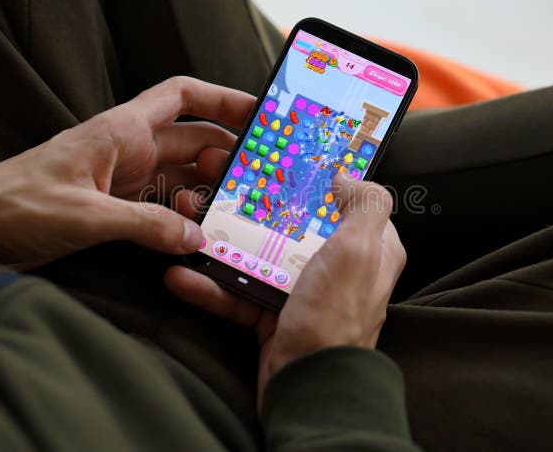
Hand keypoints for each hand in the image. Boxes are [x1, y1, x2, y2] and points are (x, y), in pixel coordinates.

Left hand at [0, 76, 254, 265]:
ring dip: (206, 196)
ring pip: (181, 179)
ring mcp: (123, 180)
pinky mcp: (115, 208)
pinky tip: (196, 238)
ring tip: (230, 216)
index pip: (182, 97)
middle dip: (226, 157)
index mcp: (121, 131)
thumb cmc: (15, 205)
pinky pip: (161, 209)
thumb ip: (145, 224)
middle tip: (257, 180)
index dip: (223, 98)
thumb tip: (196, 238)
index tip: (260, 113)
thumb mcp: (85, 214)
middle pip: (193, 142)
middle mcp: (128, 150)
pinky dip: (181, 221)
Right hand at [165, 174, 405, 408]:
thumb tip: (351, 176)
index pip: (348, 203)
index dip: (320, 182)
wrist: (308, 389)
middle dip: (256, 207)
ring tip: (193, 225)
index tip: (284, 163)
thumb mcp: (359, 251)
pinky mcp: (275, 317)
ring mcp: (304, 293)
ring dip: (223, 243)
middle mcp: (338, 269)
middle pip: (294, 225)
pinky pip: (239, 293)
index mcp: (369, 250)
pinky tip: (183, 276)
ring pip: (260, 256)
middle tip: (222, 187)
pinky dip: (211, 286)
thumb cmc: (336, 320)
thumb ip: (365, 206)